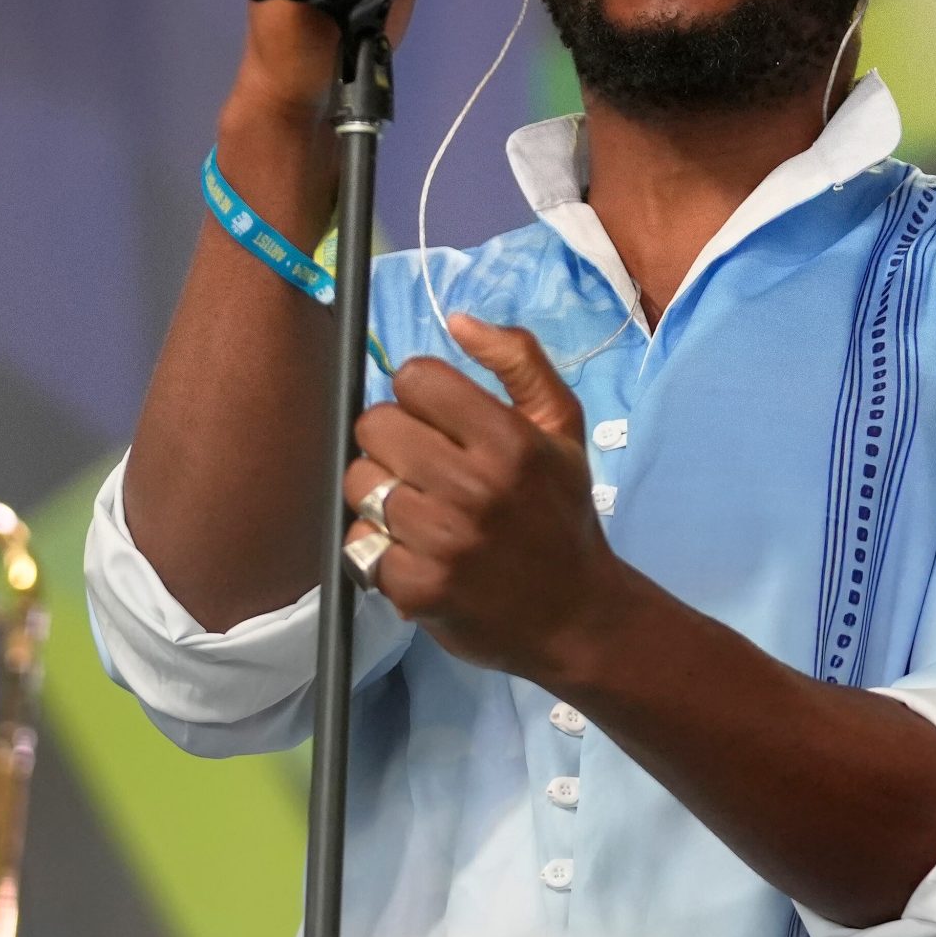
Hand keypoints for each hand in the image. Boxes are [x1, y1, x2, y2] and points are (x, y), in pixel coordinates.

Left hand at [341, 314, 630, 684]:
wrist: (576, 616)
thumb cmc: (561, 514)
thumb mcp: (562, 429)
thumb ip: (518, 362)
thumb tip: (458, 320)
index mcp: (508, 440)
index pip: (414, 379)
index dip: (418, 396)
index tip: (437, 423)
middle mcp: (474, 487)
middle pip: (375, 426)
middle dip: (391, 442)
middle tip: (421, 469)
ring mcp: (443, 541)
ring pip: (359, 483)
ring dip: (378, 496)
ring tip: (415, 512)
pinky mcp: (417, 589)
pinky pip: (359, 545)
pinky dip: (377, 550)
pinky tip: (414, 554)